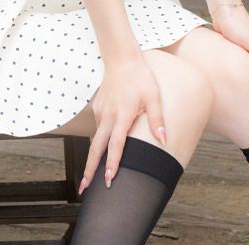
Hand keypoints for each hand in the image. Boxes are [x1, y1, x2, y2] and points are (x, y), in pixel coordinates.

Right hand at [78, 52, 165, 195]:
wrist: (121, 59)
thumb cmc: (140, 77)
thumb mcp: (153, 96)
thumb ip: (157, 119)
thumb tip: (164, 140)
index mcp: (122, 115)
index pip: (116, 144)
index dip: (112, 163)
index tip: (107, 179)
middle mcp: (108, 116)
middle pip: (96, 147)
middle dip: (90, 169)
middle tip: (84, 189)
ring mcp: (101, 112)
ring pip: (95, 138)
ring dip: (92, 157)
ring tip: (89, 177)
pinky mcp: (98, 108)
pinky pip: (98, 127)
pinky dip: (98, 141)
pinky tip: (101, 149)